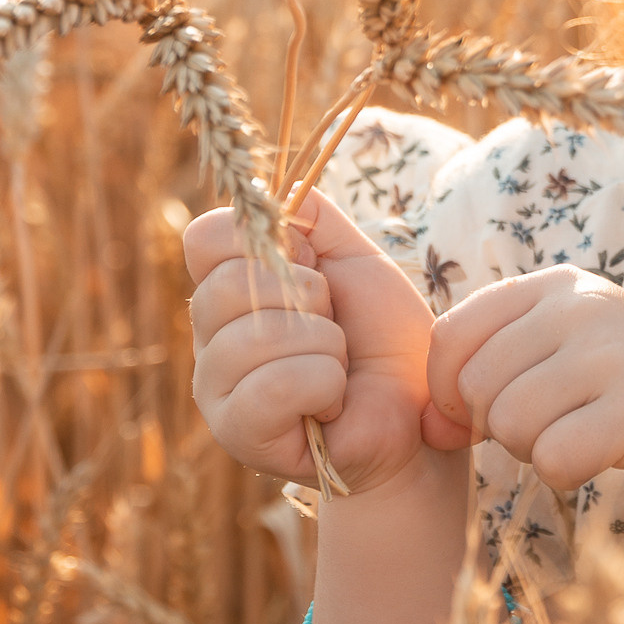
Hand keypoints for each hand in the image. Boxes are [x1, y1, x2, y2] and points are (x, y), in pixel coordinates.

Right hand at [185, 188, 469, 491]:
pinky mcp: (239, 432)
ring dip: (326, 346)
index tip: (313, 268)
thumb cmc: (383, 337)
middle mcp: (209, 337)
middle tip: (334, 328)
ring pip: (258, 336)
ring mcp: (217, 387)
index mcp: (228, 289)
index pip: (206, 237)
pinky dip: (324, 384)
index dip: (266, 240)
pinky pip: (274, 385)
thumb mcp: (353, 260)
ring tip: (339, 368)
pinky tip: (332, 401)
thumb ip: (311, 218)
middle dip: (309, 298)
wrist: (417, 407)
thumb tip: (271, 191)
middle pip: (228, 284)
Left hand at [426, 265, 623, 511]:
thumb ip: (492, 369)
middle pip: (477, 385)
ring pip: (510, 423)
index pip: (453, 333)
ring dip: (533, 450)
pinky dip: (565, 474)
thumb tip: (424, 425)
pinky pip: (554, 458)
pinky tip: (599, 459)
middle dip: (498, 425)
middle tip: (551, 426)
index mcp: (559, 285)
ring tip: (580, 436)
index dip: (447, 388)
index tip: (477, 414)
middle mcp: (584, 307)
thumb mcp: (565, 351)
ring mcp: (614, 354)